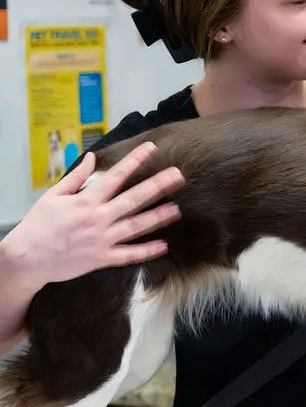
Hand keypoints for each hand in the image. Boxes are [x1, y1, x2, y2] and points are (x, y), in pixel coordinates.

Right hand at [0, 141, 184, 288]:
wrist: (26, 258)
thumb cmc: (39, 224)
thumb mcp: (53, 195)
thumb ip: (76, 177)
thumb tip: (91, 157)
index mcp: (86, 200)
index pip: (116, 176)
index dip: (135, 160)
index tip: (152, 147)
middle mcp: (98, 218)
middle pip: (134, 199)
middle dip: (158, 185)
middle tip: (179, 176)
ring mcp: (102, 239)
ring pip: (136, 226)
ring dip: (158, 217)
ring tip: (177, 209)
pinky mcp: (101, 258)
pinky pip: (128, 255)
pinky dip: (146, 251)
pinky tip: (163, 246)